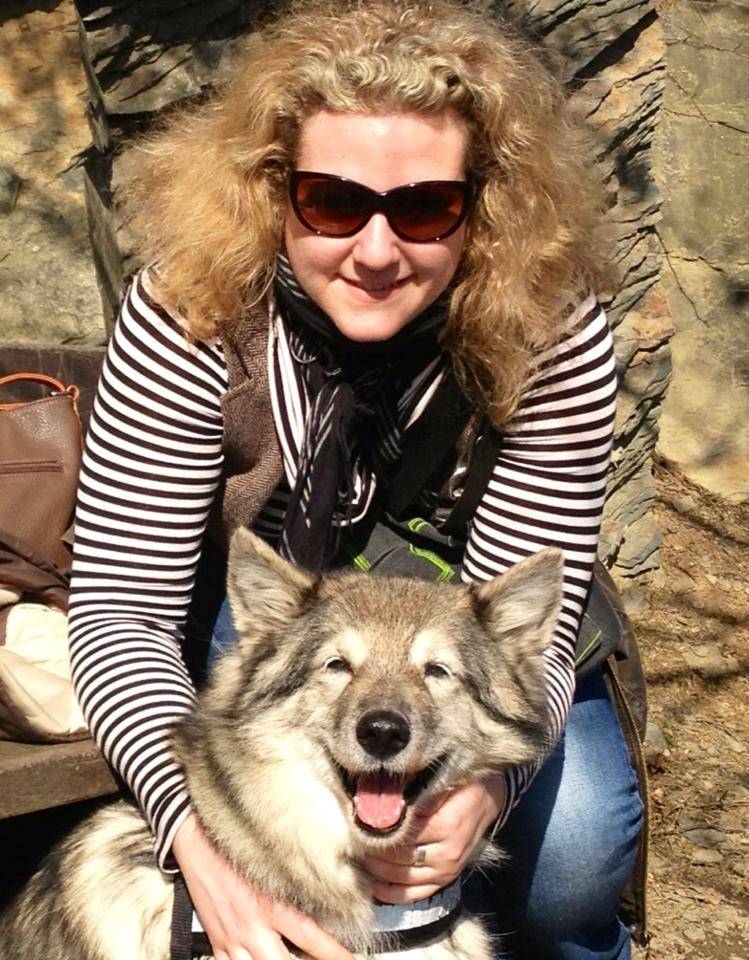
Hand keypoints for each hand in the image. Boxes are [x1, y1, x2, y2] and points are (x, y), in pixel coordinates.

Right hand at [172, 813, 354, 959]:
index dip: (334, 954)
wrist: (195, 842)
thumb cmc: (234, 848)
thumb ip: (292, 888)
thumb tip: (318, 901)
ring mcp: (231, 939)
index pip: (310, 937)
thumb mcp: (269, 867)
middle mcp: (251, 928)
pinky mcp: (216, 942)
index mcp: (269, 905)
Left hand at [361, 777, 505, 904]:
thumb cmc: (462, 785)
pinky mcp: (446, 880)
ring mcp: (447, 870)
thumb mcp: (443, 780)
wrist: (488, 799)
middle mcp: (447, 852)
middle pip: (397, 858)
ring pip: (402, 878)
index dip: (375, 831)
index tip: (356, 824)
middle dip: (371, 851)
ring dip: (376, 871)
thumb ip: (416, 791)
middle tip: (351, 840)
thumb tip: (383, 798)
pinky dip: (391, 893)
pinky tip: (374, 885)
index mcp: (446, 825)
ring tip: (358, 857)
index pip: (401, 835)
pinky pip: (414, 894)